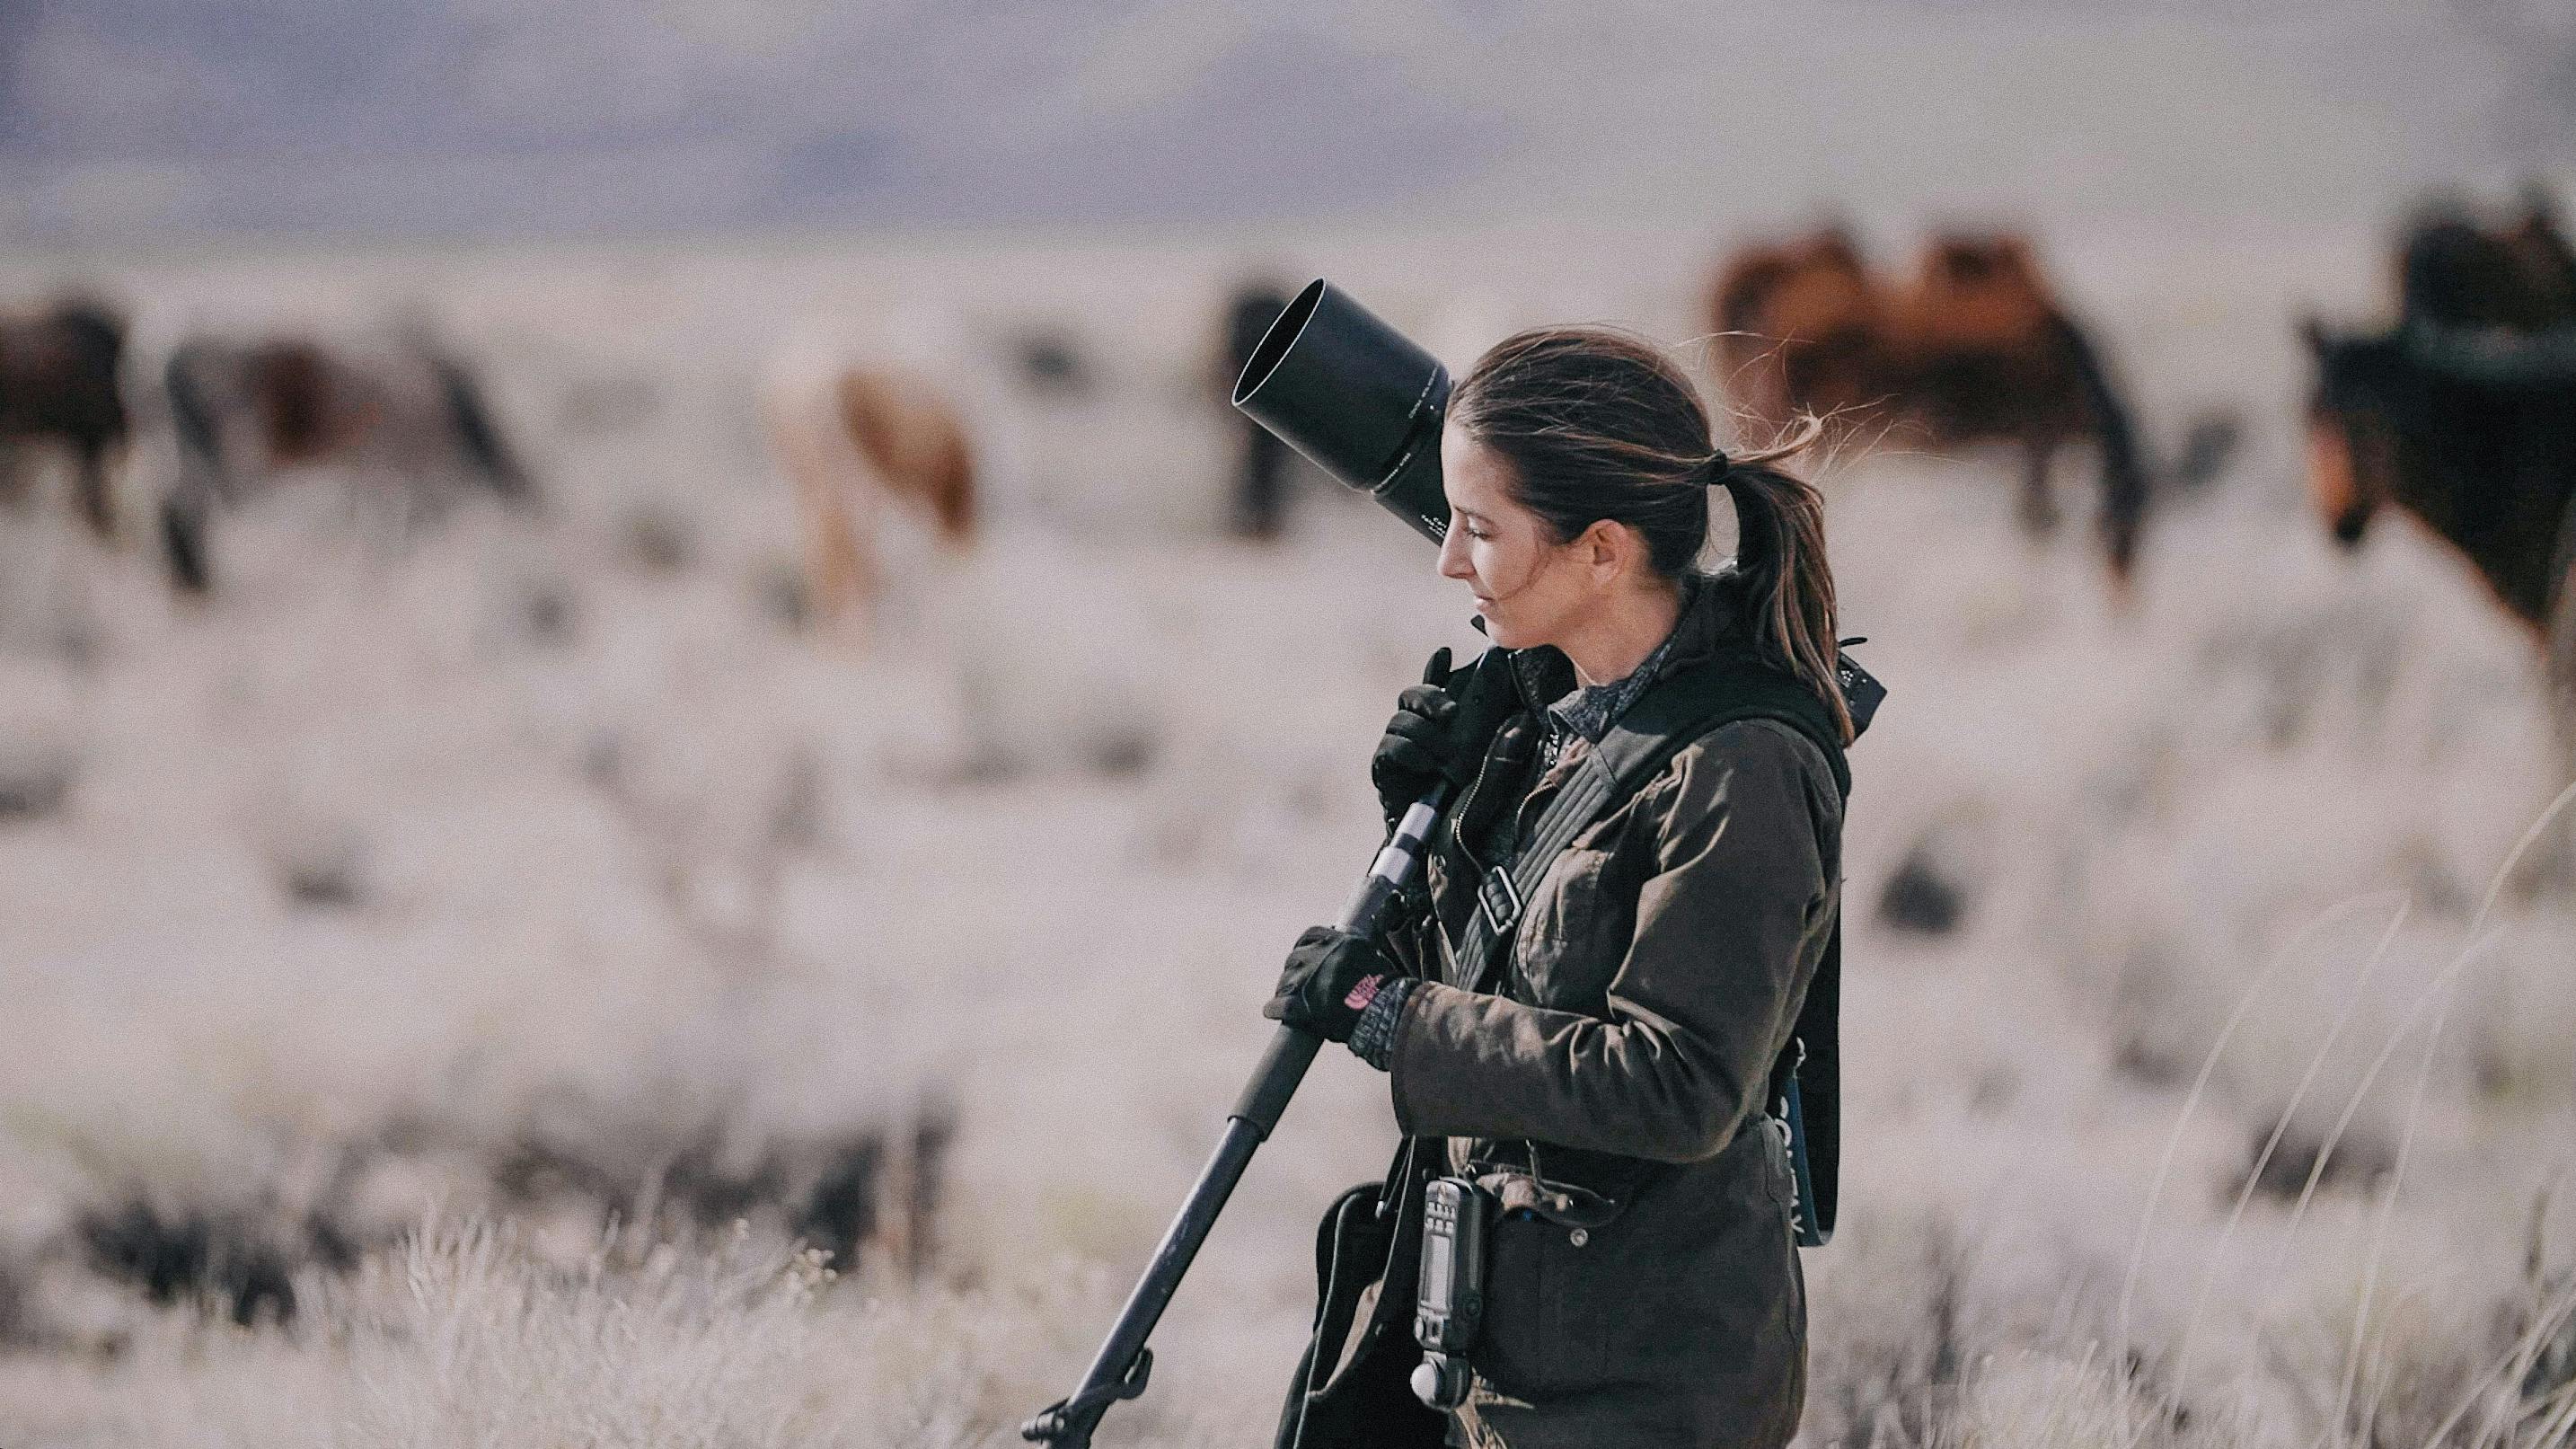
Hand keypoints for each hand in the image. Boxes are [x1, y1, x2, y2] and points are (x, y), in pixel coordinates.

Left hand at [1263, 927, 1397, 1042]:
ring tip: (1290, 1002)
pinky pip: (1276, 1005)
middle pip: (1294, 960)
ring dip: (1286, 990)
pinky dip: (1274, 1009)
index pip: (1309, 937)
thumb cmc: (1385, 991)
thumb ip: (1357, 951)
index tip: (1305, 957)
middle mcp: (1319, 956)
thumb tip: (1352, 951)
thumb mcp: (1374, 957)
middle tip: (1302, 985)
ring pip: (1284, 982)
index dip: (1305, 948)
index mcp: (1339, 942)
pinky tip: (1273, 1012)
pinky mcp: (1297, 1004)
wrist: (1384, 1014)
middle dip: (1296, 972)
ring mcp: (1306, 979)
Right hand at [1372, 647, 1513, 822]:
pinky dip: (1408, 754)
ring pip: (1401, 720)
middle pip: (1411, 694)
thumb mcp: (1491, 773)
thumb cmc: (1467, 809)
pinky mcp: (1384, 768)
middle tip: (1451, 712)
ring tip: (1443, 760)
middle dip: (1430, 696)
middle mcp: (1418, 732)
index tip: (1447, 652)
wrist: (1438, 846)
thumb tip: (1522, 718)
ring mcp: (1398, 748)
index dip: (1437, 668)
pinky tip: (1426, 769)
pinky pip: (1389, 747)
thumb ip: (1501, 746)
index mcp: (1441, 727)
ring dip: (1424, 736)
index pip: (1435, 686)